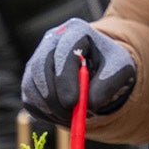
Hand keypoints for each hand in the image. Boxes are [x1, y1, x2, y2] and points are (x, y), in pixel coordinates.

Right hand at [21, 19, 136, 123]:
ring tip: (72, 117)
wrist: (101, 68)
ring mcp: (37, 58)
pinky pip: (29, 100)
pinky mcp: (31, 78)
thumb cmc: (111, 65)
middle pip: (40, 67)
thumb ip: (107, 85)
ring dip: (50, 108)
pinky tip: (63, 114)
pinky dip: (45, 113)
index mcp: (75, 31)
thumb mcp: (119, 70)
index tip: (73, 103)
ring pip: (31, 86)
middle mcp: (51, 40)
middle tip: (70, 116)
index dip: (65, 79)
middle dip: (54, 97)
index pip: (63, 53)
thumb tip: (87, 105)